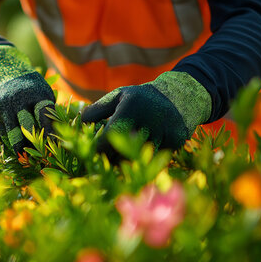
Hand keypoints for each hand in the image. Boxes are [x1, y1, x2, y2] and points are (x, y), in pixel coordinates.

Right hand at [0, 46, 55, 154]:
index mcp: (32, 92)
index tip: (54, 144)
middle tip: (40, 157)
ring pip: (11, 136)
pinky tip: (15, 148)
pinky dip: (7, 143)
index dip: (49, 130)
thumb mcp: (42, 92)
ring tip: (27, 157)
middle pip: (26, 128)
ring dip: (20, 148)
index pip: (43, 114)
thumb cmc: (29, 88)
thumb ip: (50, 111)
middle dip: (34, 144)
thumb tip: (59, 139)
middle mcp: (14, 100)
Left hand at [81, 71, 210, 161]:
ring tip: (116, 163)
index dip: (97, 150)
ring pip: (138, 159)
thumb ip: (97, 110)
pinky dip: (143, 161)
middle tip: (99, 164)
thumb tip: (79, 122)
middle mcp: (148, 122)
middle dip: (110, 160)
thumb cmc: (141, 98)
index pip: (109, 138)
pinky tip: (137, 159)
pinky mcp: (175, 143)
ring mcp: (164, 134)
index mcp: (130, 109)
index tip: (89, 156)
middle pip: (123, 152)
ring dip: (125, 163)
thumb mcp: (118, 96)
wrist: (181, 96)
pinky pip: (154, 159)